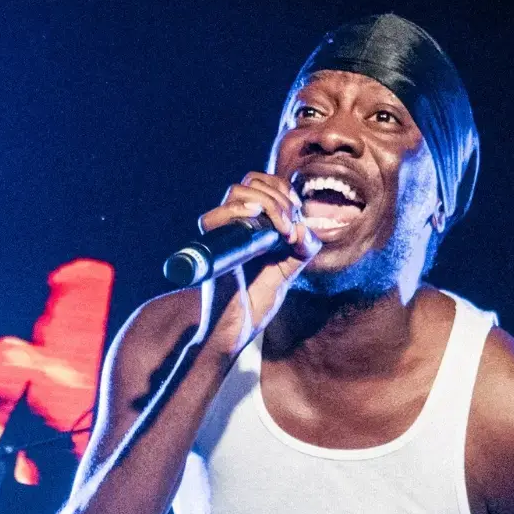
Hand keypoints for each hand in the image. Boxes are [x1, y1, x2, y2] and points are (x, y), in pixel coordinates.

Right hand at [196, 172, 319, 355]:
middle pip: (251, 182)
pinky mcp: (210, 249)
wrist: (231, 331)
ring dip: (267, 202)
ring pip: (237, 192)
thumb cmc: (253, 304)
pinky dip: (238, 211)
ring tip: (280, 229)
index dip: (282, 189)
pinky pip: (215, 218)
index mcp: (251, 225)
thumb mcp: (288, 273)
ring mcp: (222, 234)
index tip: (296, 212)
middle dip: (279, 197)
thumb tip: (303, 228)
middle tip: (289, 227)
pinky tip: (256, 219)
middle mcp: (234, 224)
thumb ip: (302, 249)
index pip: (262, 184)